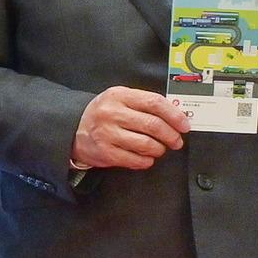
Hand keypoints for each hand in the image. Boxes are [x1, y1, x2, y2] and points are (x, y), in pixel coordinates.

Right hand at [71, 86, 189, 172]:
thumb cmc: (103, 114)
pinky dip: (146, 161)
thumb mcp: (119, 99)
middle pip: (153, 125)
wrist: (73, 128)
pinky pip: (135, 160)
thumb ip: (144, 103)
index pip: (154, 103)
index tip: (184, 124)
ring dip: (159, 149)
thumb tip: (175, 115)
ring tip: (159, 149)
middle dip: (171, 136)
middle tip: (176, 141)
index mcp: (119, 96)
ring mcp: (108, 134)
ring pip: (146, 144)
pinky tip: (146, 157)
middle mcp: (112, 113)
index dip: (174, 115)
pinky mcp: (106, 152)